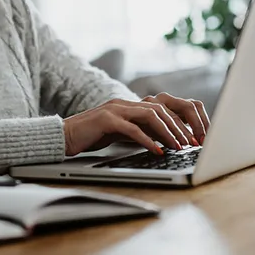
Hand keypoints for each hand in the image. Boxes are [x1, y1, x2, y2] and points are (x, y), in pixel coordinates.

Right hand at [62, 95, 209, 156]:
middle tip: (190, 143)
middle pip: (160, 109)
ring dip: (167, 132)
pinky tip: (157, 150)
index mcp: (129, 105)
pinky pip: (132, 128)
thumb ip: (139, 133)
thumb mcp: (120, 133)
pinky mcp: (106, 120)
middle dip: (178, 126)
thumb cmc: (92, 137)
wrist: (64, 136)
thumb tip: (162, 142)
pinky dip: (147, 140)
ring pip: (150, 115)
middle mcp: (124, 103)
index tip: (190, 138)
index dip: (178, 122)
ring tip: (178, 146)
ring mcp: (115, 109)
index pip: (160, 108)